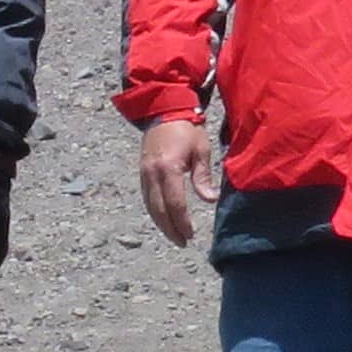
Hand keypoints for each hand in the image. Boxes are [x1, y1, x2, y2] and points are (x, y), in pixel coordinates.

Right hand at [135, 112, 213, 248]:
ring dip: (161, 224)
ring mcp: (144, 174)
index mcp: (168, 168)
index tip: (191, 234)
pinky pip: (147, 198)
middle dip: (170, 229)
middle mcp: (152, 174)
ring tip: (174, 236)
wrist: (164, 109)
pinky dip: (155, 212)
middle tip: (182, 242)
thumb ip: (202, 177)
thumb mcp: (201, 150)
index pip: (175, 203)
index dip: (183, 222)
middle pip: (159, 210)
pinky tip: (164, 220)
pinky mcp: (142, 172)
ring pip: (150, 206)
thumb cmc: (187, 129)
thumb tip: (209, 200)